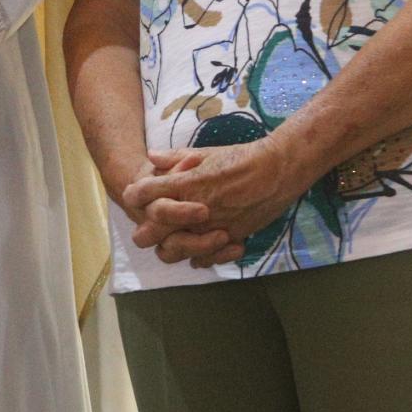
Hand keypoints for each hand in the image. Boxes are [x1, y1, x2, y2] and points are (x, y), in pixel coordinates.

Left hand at [124, 139, 309, 267]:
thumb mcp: (205, 152)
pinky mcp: (229, 239)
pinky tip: (198, 247)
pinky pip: (204, 258)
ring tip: (173, 237)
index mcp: (186, 183)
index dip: (135, 195)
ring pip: (175, 250)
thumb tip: (151, 158)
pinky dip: (198, 256)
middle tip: (148, 223)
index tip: (135, 194)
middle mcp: (194, 208)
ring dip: (170, 245)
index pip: (144, 194)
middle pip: (152, 231)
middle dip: (145, 229)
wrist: (277, 171)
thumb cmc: (241, 158)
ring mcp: (211, 227)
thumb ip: (175, 157)